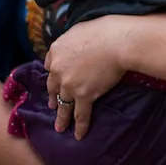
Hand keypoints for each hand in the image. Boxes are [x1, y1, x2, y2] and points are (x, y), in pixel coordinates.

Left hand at [43, 15, 131, 139]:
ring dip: (61, 117)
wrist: (116, 42)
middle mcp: (58, 69)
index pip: (49, 64)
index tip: (55, 78)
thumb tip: (75, 44)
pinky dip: (79, 126)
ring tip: (59, 127)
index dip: (54, 72)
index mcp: (56, 50)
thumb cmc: (103, 30)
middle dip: (53, 97)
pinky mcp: (84, 95)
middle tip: (53, 105)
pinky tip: (78, 135)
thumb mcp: (79, 29)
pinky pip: (80, 114)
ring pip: (63, 104)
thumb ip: (72, 40)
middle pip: (53, 86)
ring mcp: (70, 84)